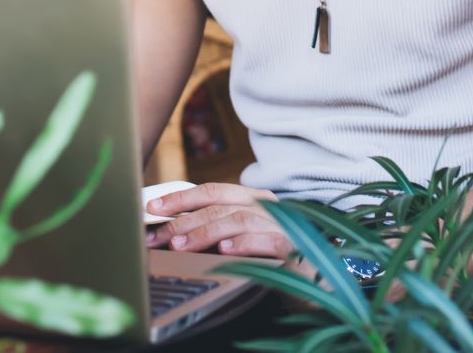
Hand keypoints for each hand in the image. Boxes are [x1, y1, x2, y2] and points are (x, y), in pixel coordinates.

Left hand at [144, 182, 292, 258]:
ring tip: (182, 245)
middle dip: (185, 218)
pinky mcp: (295, 247)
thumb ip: (217, 231)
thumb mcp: (242, 240)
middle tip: (160, 235)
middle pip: (220, 203)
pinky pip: (267, 240)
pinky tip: (225, 251)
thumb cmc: (275, 260)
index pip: (212, 190)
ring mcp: (282, 223)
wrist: (319, 281)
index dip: (181, 198)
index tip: (153, 208)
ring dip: (207, 231)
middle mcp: (267, 206)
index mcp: (254, 199)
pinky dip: (245, 243)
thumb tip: (174, 232)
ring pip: (238, 219)